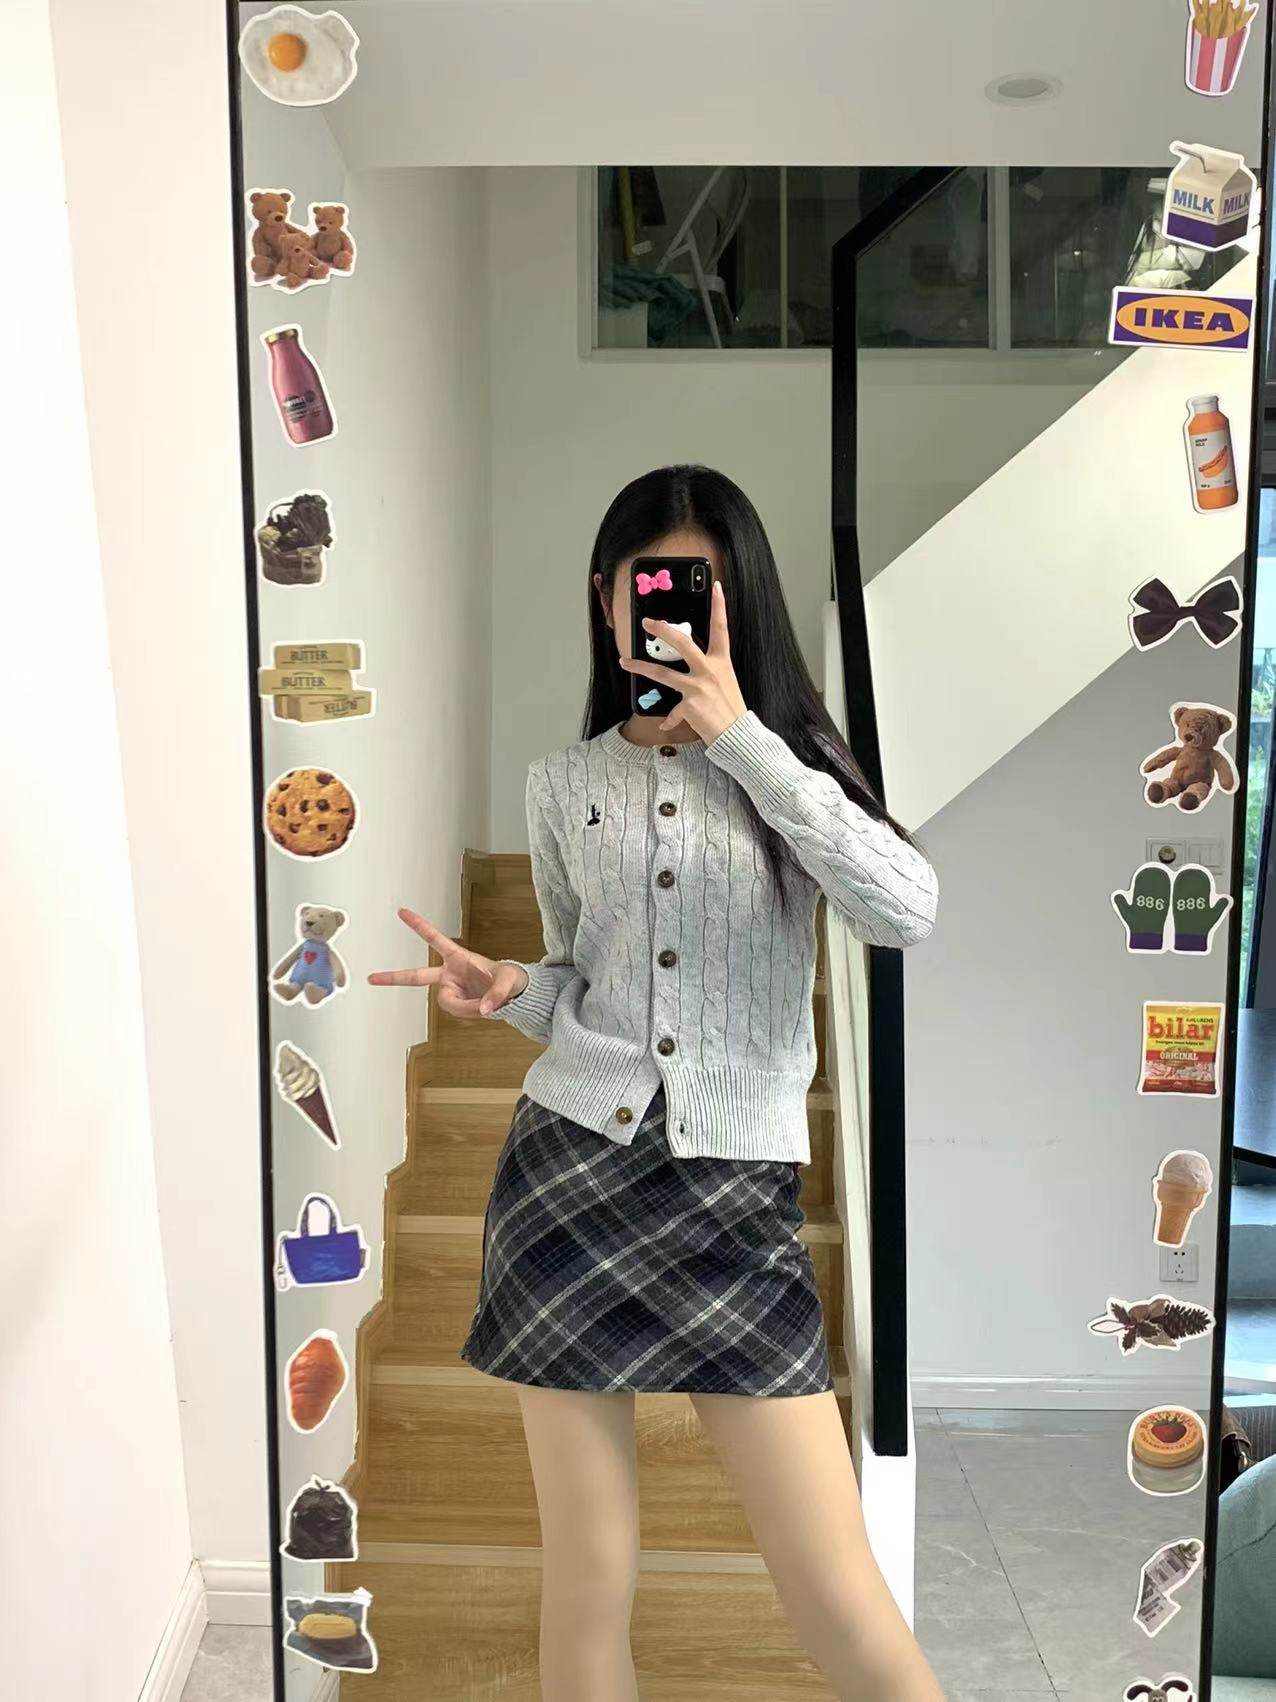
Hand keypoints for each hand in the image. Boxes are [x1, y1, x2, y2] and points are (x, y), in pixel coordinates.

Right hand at [367, 908, 528, 1017]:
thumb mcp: (510, 981)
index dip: (419, 926)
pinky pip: (457, 1011)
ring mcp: (452, 988)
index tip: (402, 912)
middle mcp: (450, 973)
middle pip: (417, 976)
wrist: (514, 994)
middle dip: (394, 977)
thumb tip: (484, 1009)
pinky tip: (482, 1007)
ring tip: (486, 1003)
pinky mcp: (456, 1002)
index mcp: (459, 957)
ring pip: (448, 1002)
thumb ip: (498, 994)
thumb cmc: (511, 979)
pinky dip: (469, 1012)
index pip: (436, 939)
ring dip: (466, 1006)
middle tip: (371, 977)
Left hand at [619, 579, 746, 740]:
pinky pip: (672, 712)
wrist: (738, 735)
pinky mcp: (689, 705)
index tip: (716, 588)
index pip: (721, 628)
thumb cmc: (731, 709)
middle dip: (663, 630)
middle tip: (648, 622)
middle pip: (683, 643)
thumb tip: (690, 670)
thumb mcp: (725, 683)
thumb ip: (708, 672)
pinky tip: (666, 723)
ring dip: (641, 667)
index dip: (719, 606)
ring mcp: (698, 687)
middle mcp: (709, 671)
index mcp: (722, 662)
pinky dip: (669, 719)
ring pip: (663, 673)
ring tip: (627, 663)